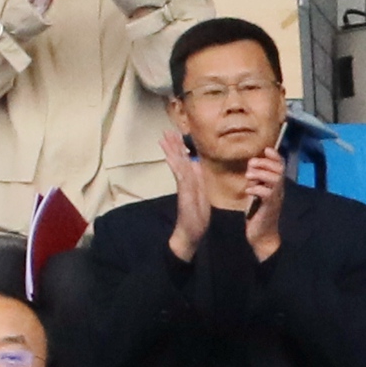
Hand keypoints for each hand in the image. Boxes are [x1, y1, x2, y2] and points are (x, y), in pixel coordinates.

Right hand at [161, 123, 215, 258]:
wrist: (190, 235)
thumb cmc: (196, 218)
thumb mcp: (201, 195)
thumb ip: (198, 179)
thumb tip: (196, 162)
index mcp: (191, 181)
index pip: (185, 160)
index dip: (180, 147)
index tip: (175, 135)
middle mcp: (186, 182)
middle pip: (179, 160)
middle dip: (173, 145)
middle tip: (165, 131)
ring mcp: (184, 188)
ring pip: (178, 165)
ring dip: (172, 151)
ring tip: (164, 139)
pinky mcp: (184, 194)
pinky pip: (180, 177)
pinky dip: (175, 166)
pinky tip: (170, 157)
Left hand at [238, 148, 287, 261]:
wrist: (262, 235)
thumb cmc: (257, 214)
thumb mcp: (255, 193)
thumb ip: (255, 180)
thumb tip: (250, 165)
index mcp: (276, 185)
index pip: (280, 166)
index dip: (275, 156)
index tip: (266, 149)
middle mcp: (279, 190)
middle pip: (279, 170)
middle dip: (265, 163)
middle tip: (251, 164)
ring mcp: (276, 199)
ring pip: (275, 179)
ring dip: (261, 174)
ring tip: (248, 175)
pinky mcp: (270, 207)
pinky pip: (267, 193)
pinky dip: (256, 188)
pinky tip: (248, 190)